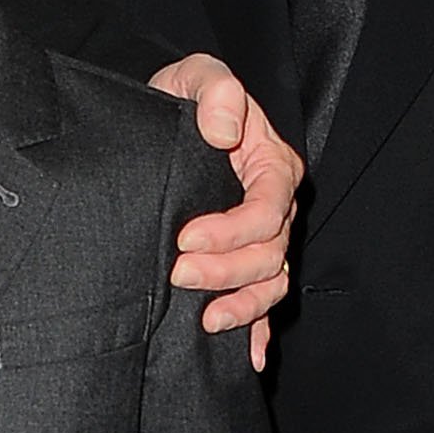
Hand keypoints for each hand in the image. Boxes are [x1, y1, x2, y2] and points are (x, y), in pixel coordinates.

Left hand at [149, 53, 299, 369]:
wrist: (159, 121)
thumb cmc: (182, 97)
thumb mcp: (196, 75)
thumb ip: (215, 90)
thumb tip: (224, 131)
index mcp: (271, 164)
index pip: (268, 207)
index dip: (233, 229)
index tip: (187, 237)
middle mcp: (274, 205)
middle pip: (269, 251)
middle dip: (226, 270)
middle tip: (177, 273)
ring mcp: (262, 237)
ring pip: (270, 282)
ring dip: (242, 305)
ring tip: (204, 319)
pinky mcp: (242, 260)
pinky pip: (262, 301)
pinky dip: (257, 329)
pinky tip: (249, 356)